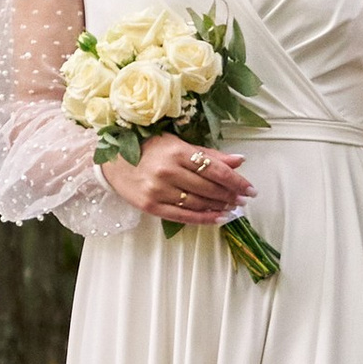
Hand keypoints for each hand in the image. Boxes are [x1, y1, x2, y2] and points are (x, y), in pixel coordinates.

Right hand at [98, 130, 251, 223]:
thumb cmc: (148, 149)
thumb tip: (239, 160)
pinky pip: (183, 216)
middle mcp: (168, 171)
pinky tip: (218, 219)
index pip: (215, 169)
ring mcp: (159, 190)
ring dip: (219, 207)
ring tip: (232, 208)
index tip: (250, 189)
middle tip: (244, 200)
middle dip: (230, 195)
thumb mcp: (178, 144)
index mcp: (177, 151)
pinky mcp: (151, 206)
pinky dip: (204, 219)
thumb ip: (208, 154)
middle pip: (209, 187)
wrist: (112, 162)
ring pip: (198, 203)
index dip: (236, 181)